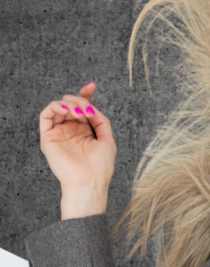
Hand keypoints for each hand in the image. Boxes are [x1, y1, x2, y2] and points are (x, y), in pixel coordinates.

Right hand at [39, 81, 115, 200]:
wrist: (89, 180)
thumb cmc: (100, 165)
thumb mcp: (107, 138)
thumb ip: (100, 120)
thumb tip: (92, 106)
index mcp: (85, 129)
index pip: (82, 107)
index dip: (85, 94)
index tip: (92, 85)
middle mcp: (70, 129)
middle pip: (70, 103)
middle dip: (80, 100)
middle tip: (87, 110)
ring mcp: (59, 132)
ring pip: (58, 107)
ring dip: (69, 104)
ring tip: (78, 113)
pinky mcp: (47, 137)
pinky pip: (45, 115)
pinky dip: (54, 107)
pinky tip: (66, 111)